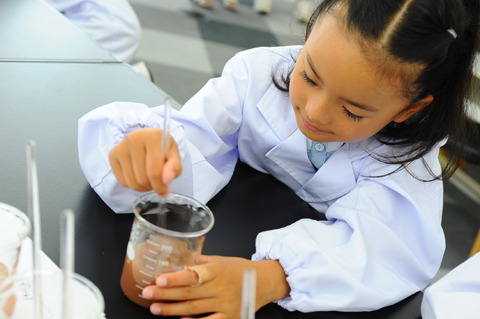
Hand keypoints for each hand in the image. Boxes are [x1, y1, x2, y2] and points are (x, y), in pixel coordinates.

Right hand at [109, 127, 181, 195]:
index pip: (154, 172)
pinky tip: (138, 176)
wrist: (148, 138)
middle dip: (152, 186)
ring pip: (131, 182)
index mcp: (152, 137)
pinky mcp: (112, 154)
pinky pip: (122, 181)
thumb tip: (166, 180)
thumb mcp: (174, 155)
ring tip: (149, 180)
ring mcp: (121, 147)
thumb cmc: (163, 148)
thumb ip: (174, 168)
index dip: (160, 186)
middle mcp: (133, 139)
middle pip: (142, 179)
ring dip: (143, 188)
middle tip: (157, 182)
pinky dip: (132, 184)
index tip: (165, 191)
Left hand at [142, 255, 289, 318]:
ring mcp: (226, 305)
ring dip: (172, 310)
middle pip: (189, 293)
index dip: (176, 278)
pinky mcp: (231, 318)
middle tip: (146, 294)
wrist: (265, 282)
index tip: (159, 279)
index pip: (194, 275)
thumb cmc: (241, 269)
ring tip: (155, 308)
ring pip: (194, 309)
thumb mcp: (221, 260)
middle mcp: (222, 288)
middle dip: (165, 294)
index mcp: (218, 270)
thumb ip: (200, 262)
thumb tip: (178, 260)